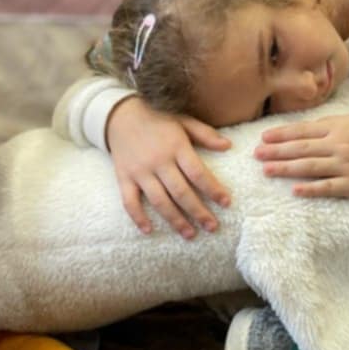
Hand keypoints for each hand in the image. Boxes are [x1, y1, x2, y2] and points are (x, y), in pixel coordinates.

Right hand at [107, 97, 230, 239]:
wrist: (120, 115)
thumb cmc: (157, 119)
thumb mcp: (182, 120)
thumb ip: (205, 134)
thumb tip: (228, 146)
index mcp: (176, 146)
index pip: (198, 173)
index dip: (213, 190)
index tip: (226, 203)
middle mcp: (158, 161)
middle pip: (181, 193)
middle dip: (198, 212)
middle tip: (212, 227)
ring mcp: (140, 172)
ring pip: (160, 201)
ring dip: (175, 220)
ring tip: (190, 234)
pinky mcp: (124, 178)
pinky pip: (130, 202)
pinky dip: (138, 218)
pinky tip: (149, 230)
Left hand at [256, 115, 348, 199]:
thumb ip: (326, 125)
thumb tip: (298, 128)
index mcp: (338, 128)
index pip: (304, 131)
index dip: (282, 134)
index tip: (263, 137)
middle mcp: (340, 146)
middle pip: (302, 149)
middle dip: (277, 151)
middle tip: (256, 154)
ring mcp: (345, 166)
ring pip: (310, 167)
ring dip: (286, 168)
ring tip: (266, 169)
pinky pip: (328, 187)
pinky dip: (311, 189)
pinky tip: (294, 189)